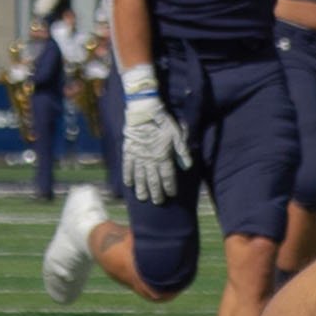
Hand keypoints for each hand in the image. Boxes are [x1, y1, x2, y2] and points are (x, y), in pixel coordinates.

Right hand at [120, 90, 192, 204]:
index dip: (170, 187)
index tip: (171, 195)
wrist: (144, 113)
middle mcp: (150, 161)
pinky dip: (128, 176)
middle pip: (154, 181)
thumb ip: (182, 151)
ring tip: (143, 198)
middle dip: (156, 193)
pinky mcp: (128, 152)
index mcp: (163, 157)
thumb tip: (188, 166)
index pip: (167, 177)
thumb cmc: (163, 123)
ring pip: (140, 178)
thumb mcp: (177, 135)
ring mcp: (138, 157)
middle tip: (158, 202)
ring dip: (142, 189)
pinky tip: (129, 184)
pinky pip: (127, 168)